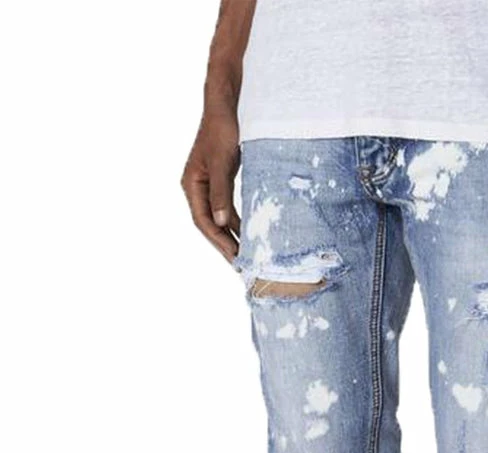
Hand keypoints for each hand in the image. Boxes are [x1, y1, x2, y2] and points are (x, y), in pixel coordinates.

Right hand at [181, 111, 240, 260]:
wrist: (226, 105)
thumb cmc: (222, 130)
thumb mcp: (222, 163)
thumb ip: (221, 193)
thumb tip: (220, 223)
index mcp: (191, 184)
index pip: (202, 221)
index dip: (218, 240)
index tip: (234, 256)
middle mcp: (196, 187)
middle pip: (209, 223)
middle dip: (225, 244)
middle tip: (242, 264)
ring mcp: (208, 185)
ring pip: (218, 218)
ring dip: (231, 236)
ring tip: (246, 255)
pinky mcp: (221, 181)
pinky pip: (227, 208)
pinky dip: (237, 221)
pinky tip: (248, 233)